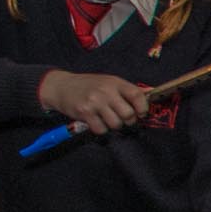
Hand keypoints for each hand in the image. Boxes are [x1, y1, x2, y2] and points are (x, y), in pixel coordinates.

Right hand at [37, 68, 153, 135]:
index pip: (137, 95)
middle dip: (128, 120)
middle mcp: (106, 92)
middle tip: (122, 118)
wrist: (62, 86)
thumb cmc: (90, 85)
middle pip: (128, 114)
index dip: (143, 107)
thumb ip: (126, 91)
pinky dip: (101, 129)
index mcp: (115, 83)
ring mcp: (94, 102)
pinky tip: (96, 121)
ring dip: (114, 125)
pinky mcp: (84, 113)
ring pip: (116, 124)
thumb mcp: (109, 82)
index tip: (141, 113)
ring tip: (107, 118)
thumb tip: (148, 99)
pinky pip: (101, 129)